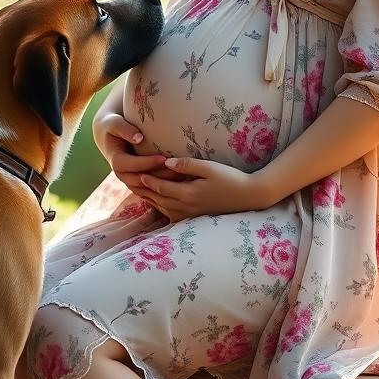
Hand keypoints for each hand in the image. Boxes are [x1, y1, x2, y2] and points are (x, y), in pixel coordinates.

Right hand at [93, 111, 186, 195]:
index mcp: (115, 160)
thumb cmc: (112, 125)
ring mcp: (129, 179)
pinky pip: (150, 188)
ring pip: (146, 188)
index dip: (146, 163)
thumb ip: (124, 129)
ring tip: (180, 177)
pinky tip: (177, 182)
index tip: (163, 158)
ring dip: (162, 184)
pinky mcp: (137, 181)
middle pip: (139, 181)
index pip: (130, 165)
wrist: (110, 134)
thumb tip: (139, 138)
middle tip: (177, 170)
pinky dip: (162, 187)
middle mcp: (121, 174)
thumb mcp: (114, 123)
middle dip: (158, 176)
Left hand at [135, 157, 267, 221]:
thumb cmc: (230, 178)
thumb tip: (166, 162)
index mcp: (188, 194)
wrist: (248, 196)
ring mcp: (191, 215)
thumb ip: (186, 165)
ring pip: (163, 208)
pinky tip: (157, 202)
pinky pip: (172, 214)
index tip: (136, 172)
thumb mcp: (209, 167)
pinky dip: (161, 208)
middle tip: (130, 182)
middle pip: (158, 200)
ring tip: (138, 191)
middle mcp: (186, 207)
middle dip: (144, 191)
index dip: (147, 180)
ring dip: (150, 200)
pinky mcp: (195, 217)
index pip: (161, 187)